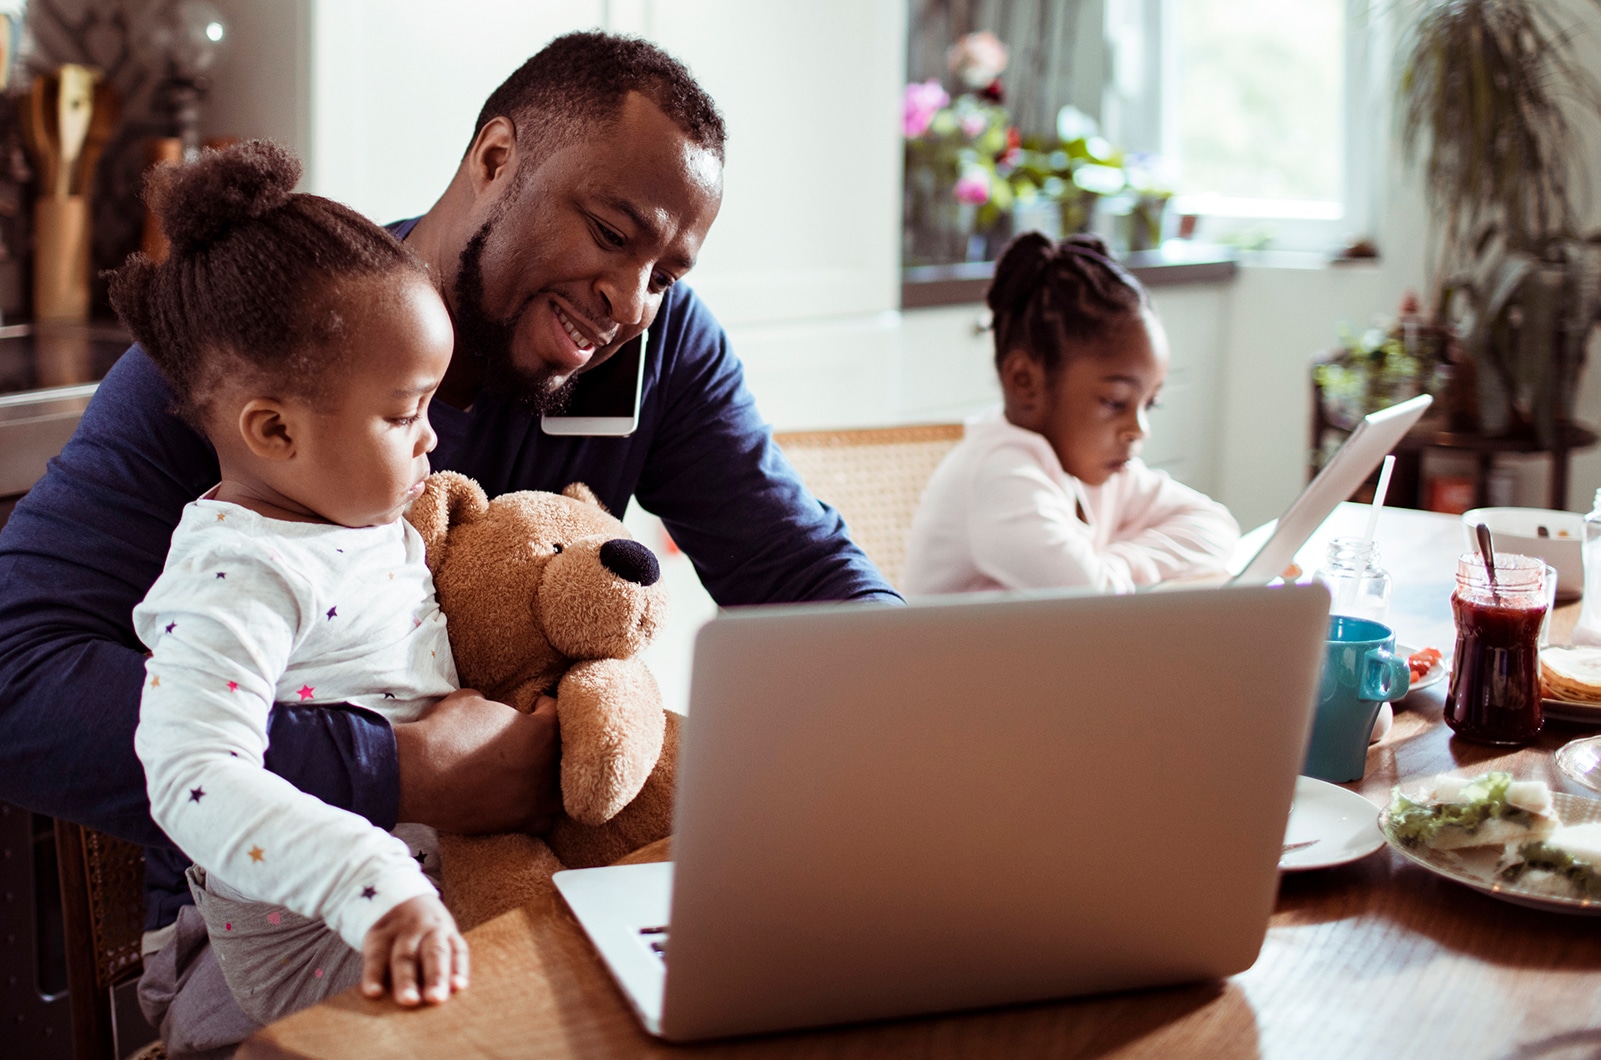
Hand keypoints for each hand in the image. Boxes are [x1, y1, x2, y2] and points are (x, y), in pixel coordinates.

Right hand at [360, 894, 467, 1005]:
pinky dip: (374, 975)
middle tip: (435, 998)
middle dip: (435, 976)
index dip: (458, 968)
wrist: (397, 897)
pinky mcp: (377, 936)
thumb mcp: (439, 937)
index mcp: (446, 933)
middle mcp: (427, 929)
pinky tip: (373, 992)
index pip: (456, 950)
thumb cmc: (424, 933)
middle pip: (433, 953)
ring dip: (406, 979)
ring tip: (408, 1000)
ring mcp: (401, 931)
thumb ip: (444, 965)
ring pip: (404, 956)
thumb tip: (445, 999)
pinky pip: (375, 957)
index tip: (458, 986)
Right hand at [394, 689, 561, 833]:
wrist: (416, 775)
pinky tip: (525, 800)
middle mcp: (544, 769)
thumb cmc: (443, 733)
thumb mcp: (471, 701)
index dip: (545, 705)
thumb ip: (495, 705)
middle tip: (538, 737)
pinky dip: (538, 811)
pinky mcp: (516, 823)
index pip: (557, 713)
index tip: (537, 704)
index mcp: (540, 733)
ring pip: (562, 792)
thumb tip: (493, 710)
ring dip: (554, 780)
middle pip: (565, 754)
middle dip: (553, 742)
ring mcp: (534, 800)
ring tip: (538, 771)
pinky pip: (542, 820)